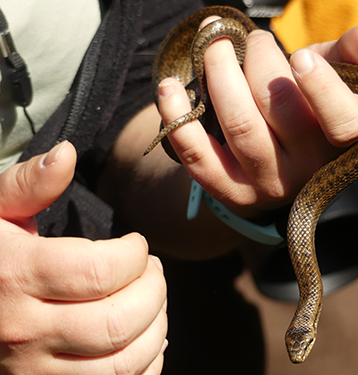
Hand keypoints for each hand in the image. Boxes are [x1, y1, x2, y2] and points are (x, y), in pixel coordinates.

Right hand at [0, 142, 166, 374]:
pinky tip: (142, 338)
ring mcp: (34, 373)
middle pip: (120, 321)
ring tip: (152, 302)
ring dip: (155, 328)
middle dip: (154, 291)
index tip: (137, 245)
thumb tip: (68, 153)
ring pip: (122, 363)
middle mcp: (23, 332)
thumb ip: (28, 184)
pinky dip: (145, 365)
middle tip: (153, 272)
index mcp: (14, 276)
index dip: (136, 255)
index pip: (102, 272)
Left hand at [98, 23, 357, 257]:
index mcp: (345, 141)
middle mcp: (309, 168)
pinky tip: (170, 88)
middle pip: (281, 109)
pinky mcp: (233, 193)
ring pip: (240, 126)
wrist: (281, 165)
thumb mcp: (334, 83)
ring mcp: (269, 185)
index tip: (298, 56)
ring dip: (218, 76)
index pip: (343, 120)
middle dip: (256, 60)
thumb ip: (348, 58)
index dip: (321, 86)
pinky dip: (177, 118)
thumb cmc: (310, 111)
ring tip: (211, 46)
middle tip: (245, 39)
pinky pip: (199, 157)